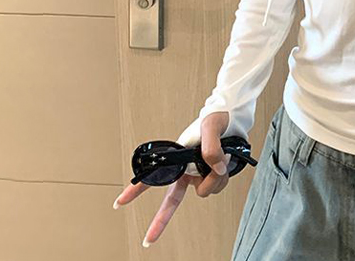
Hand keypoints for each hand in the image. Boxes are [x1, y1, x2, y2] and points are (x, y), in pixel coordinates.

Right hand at [112, 111, 231, 246]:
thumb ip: (212, 149)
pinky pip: (218, 186)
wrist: (234, 115)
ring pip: (205, 190)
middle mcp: (187, 168)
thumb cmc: (218, 116)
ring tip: (224, 154)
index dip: (136, 189)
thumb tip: (216, 170)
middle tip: (148, 239)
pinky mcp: (213, 175)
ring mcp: (200, 173)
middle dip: (161, 220)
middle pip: (172, 199)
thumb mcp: (212, 126)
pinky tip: (227, 161)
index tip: (119, 202)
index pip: (154, 175)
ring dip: (216, 178)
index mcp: (179, 157)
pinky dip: (224, 176)